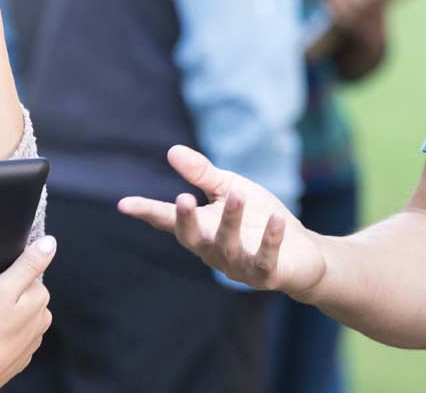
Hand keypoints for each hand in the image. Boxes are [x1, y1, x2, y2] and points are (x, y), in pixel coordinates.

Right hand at [0, 236, 56, 390]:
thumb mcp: (2, 285)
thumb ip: (28, 263)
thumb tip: (49, 243)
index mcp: (40, 300)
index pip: (29, 277)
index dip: (6, 279)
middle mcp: (41, 321)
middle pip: (24, 297)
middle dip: (7, 298)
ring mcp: (30, 342)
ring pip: (18, 319)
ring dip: (3, 319)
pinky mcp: (17, 357)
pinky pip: (10, 338)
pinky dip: (0, 336)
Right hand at [118, 145, 327, 297]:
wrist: (301, 252)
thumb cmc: (259, 219)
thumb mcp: (230, 190)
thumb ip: (202, 175)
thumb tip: (171, 150)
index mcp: (202, 230)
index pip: (170, 221)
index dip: (147, 212)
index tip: (124, 203)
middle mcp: (214, 251)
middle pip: (194, 239)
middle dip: (187, 220)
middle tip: (182, 198)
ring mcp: (239, 266)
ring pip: (228, 247)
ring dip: (231, 221)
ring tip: (237, 193)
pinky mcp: (267, 274)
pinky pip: (265, 259)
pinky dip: (270, 240)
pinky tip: (277, 219)